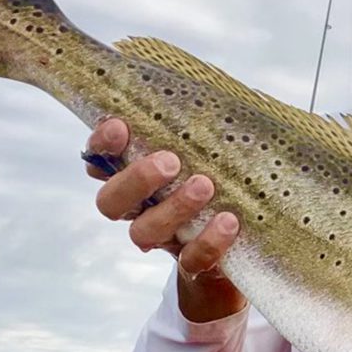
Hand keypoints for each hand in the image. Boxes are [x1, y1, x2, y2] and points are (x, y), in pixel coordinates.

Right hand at [86, 118, 245, 322]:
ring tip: (205, 185)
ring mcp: (165, 239)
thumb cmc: (231, 176)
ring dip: (173, 208)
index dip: (102, 144)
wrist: (251, 242)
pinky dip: (208, 242)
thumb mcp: (221, 144)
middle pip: (111, 202)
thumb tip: (235, 85)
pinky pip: (191, 261)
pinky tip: (228, 222)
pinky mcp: (194, 265)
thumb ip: (213, 121)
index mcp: (138, 174)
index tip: (119, 126)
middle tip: (169, 161)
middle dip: (136, 179)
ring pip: (144, 232)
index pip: (100, 159)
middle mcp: (141, 209)